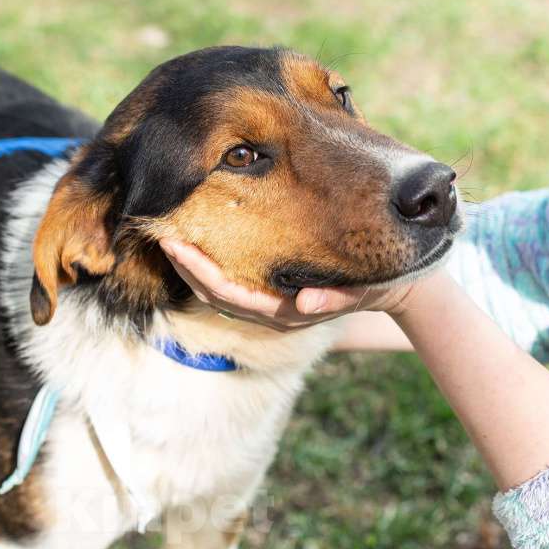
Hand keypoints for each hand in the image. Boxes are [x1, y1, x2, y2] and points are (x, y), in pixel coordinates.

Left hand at [159, 239, 415, 331]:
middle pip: (213, 294)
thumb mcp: (359, 291)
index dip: (199, 273)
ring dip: (191, 267)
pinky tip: (196, 243)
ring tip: (170, 238)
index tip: (175, 246)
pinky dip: (209, 266)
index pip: (228, 295)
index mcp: (284, 313)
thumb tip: (305, 305)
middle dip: (185, 267)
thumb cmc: (370, 285)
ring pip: (217, 291)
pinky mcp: (270, 293)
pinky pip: (230, 284)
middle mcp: (270, 313)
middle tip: (161, 235)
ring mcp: (268, 305)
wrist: (388, 288)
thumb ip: (334, 299)